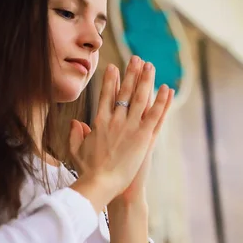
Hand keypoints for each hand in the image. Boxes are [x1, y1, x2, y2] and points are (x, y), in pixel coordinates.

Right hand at [68, 57, 170, 211]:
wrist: (100, 183)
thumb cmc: (88, 171)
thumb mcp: (76, 150)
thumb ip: (75, 134)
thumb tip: (75, 123)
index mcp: (100, 122)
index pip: (106, 95)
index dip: (110, 80)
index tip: (113, 67)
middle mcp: (116, 120)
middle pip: (125, 92)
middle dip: (131, 73)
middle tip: (136, 59)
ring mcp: (130, 127)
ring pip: (141, 98)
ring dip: (146, 80)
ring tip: (151, 66)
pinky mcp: (143, 137)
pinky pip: (155, 114)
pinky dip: (162, 101)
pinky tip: (167, 89)